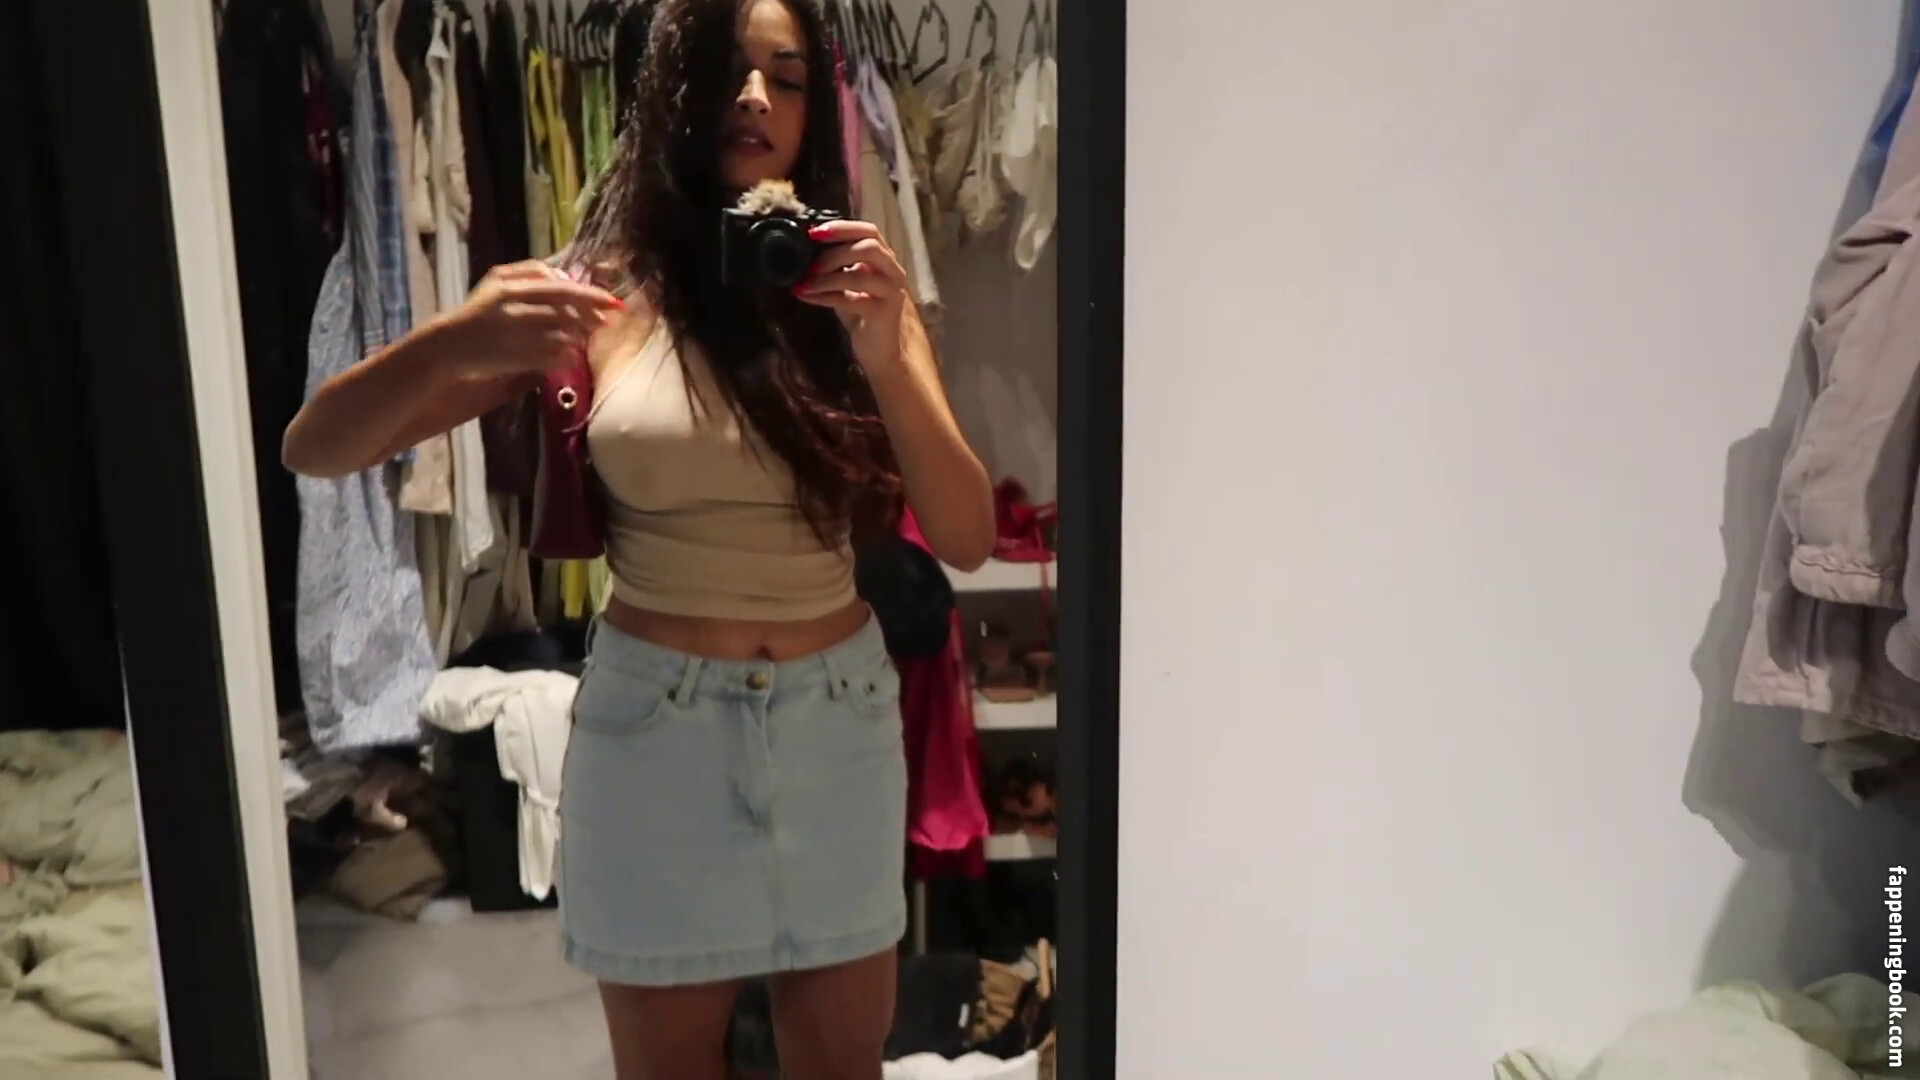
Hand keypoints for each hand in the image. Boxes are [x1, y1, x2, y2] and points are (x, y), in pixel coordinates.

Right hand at [441, 261, 624, 377]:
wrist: (450, 345)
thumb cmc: (478, 310)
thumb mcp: (497, 280)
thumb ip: (531, 271)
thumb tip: (567, 276)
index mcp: (510, 288)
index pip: (561, 289)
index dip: (591, 296)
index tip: (613, 301)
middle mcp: (514, 312)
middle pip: (566, 313)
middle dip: (591, 318)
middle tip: (604, 322)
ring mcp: (517, 338)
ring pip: (564, 337)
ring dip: (579, 337)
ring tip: (582, 337)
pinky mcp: (518, 360)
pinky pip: (555, 358)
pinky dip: (567, 356)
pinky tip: (568, 354)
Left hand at [793, 220, 907, 369]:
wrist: (880, 350)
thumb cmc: (862, 314)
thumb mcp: (848, 283)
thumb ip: (835, 265)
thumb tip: (803, 250)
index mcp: (885, 258)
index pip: (869, 230)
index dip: (842, 228)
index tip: (814, 233)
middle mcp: (893, 271)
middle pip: (869, 246)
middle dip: (835, 252)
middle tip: (809, 264)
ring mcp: (891, 291)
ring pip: (859, 274)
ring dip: (826, 277)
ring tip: (803, 282)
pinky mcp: (883, 313)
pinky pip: (852, 300)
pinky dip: (825, 297)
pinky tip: (806, 296)